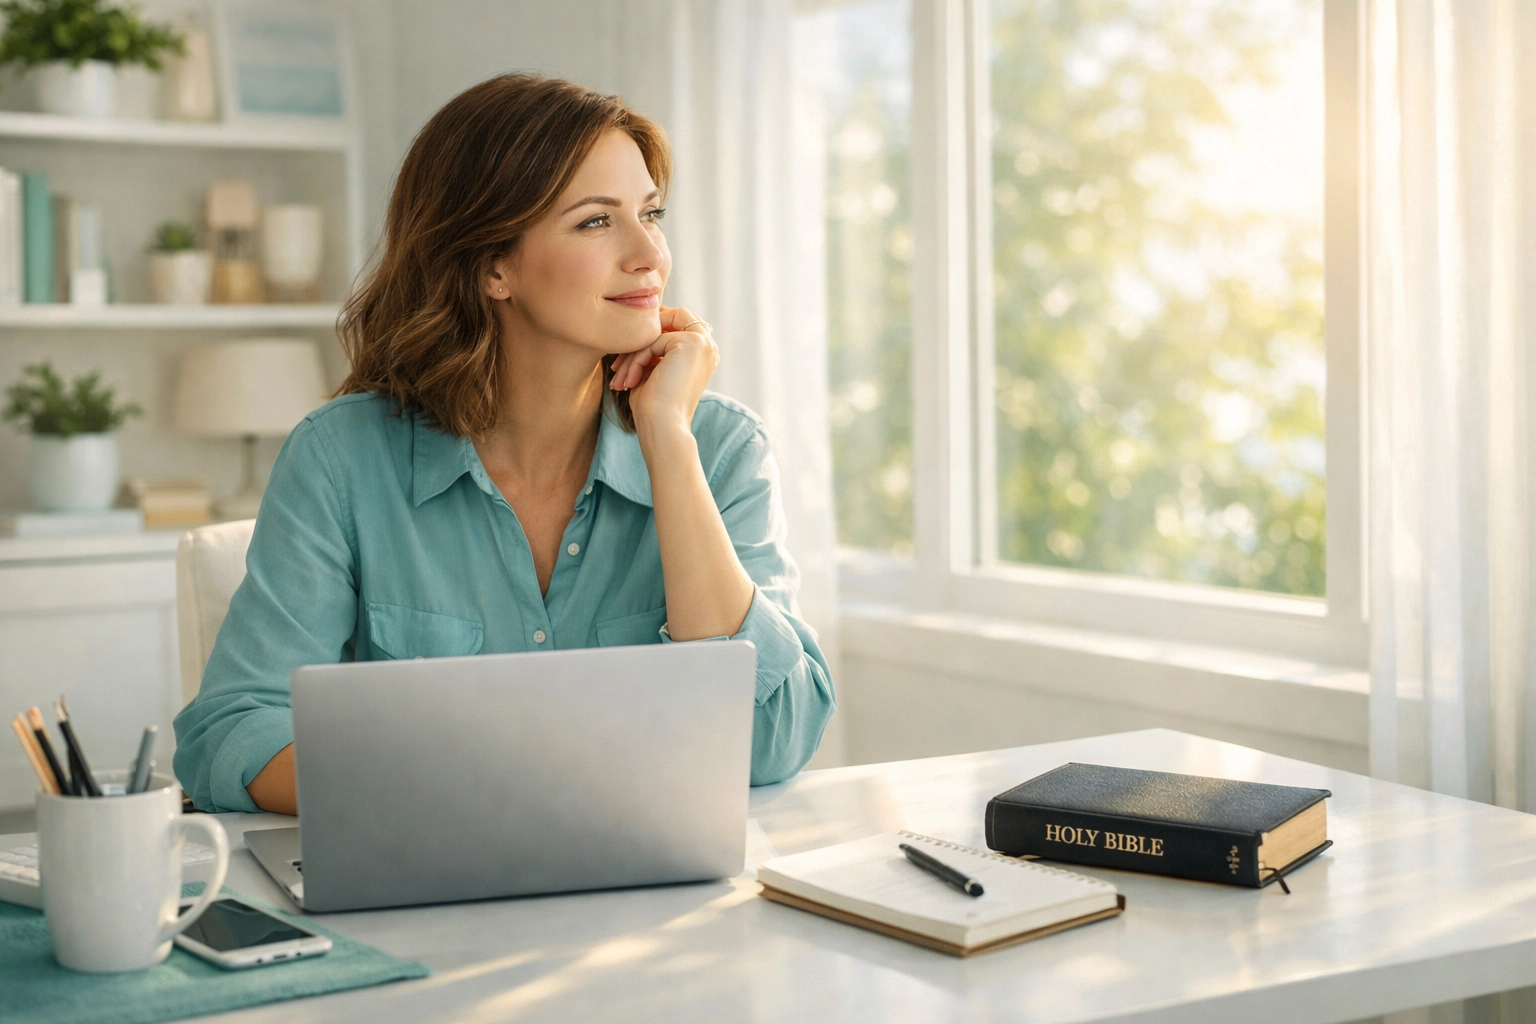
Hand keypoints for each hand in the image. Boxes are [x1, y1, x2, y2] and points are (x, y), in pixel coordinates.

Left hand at [609, 306, 718, 432]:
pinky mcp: (693, 343)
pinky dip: (636, 360)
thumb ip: (651, 346)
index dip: (648, 333)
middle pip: (670, 316)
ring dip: (632, 354)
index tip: (625, 355)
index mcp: (703, 354)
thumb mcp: (652, 370)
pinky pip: (654, 339)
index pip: (674, 322)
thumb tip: (636, 324)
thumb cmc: (654, 408)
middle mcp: (708, 346)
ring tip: (620, 378)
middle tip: (618, 362)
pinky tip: (630, 381)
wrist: (663, 428)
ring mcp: (703, 343)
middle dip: (641, 336)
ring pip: (656, 331)